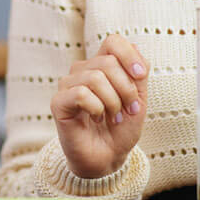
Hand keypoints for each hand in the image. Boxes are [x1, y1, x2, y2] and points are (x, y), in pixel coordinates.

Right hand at [50, 35, 148, 178]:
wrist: (108, 157)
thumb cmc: (121, 128)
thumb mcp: (138, 100)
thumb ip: (138, 75)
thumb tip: (135, 47)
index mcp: (101, 66)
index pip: (112, 41)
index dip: (129, 55)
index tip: (141, 76)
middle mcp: (82, 71)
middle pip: (108, 62)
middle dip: (125, 89)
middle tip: (128, 110)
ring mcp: (68, 85)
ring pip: (95, 78)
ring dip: (112, 102)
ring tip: (113, 117)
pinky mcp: (58, 102)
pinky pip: (81, 94)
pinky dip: (96, 109)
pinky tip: (96, 119)